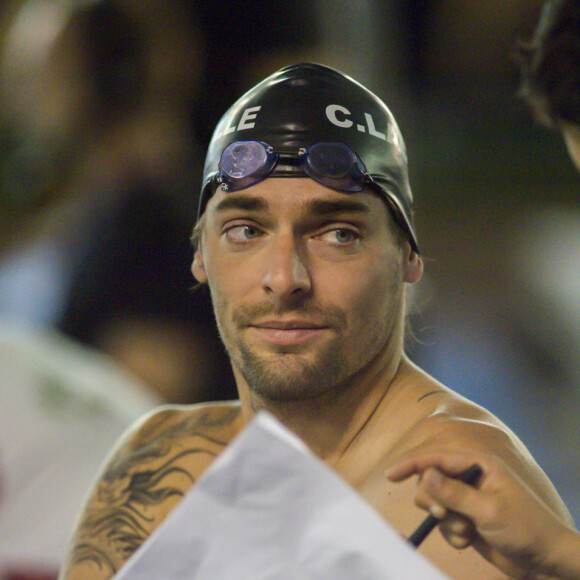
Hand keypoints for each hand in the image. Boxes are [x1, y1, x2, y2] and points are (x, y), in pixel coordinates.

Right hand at [386, 450, 579, 578]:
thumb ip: (454, 492)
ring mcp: (467, 499)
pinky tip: (469, 540)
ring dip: (446, 521)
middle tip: (443, 514)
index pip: (436, 457)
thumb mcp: (488, 510)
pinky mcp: (467, 519)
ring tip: (465, 531)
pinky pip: (445, 522)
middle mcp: (470, 477)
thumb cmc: (523, 528)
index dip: (411, 463)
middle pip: (430, 480)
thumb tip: (425, 475)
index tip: (390, 476)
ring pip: (435, 503)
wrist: (544, 562)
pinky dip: (452, 533)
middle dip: (432, 500)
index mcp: (478, 464)